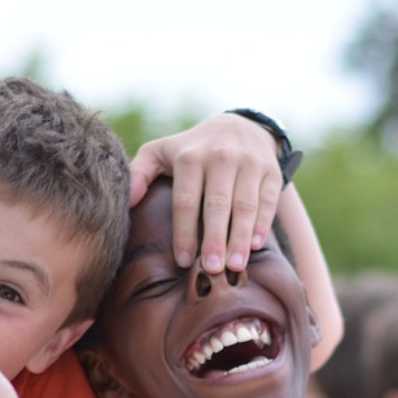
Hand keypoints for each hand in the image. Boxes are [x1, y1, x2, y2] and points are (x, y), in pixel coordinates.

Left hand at [129, 113, 282, 272]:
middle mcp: (220, 157)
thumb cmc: (191, 151)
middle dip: (214, 239)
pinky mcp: (271, 171)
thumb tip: (126, 201)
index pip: (186, 200)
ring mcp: (249, 163)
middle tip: (212, 269)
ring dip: (239, 237)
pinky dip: (262, 223)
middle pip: (216, 204)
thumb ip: (139, 173)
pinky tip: (256, 246)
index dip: (184, 232)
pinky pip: (268, 200)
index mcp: (190, 157)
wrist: (239, 127)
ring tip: (235, 266)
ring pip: (244, 205)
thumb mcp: (161, 152)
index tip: (184, 261)